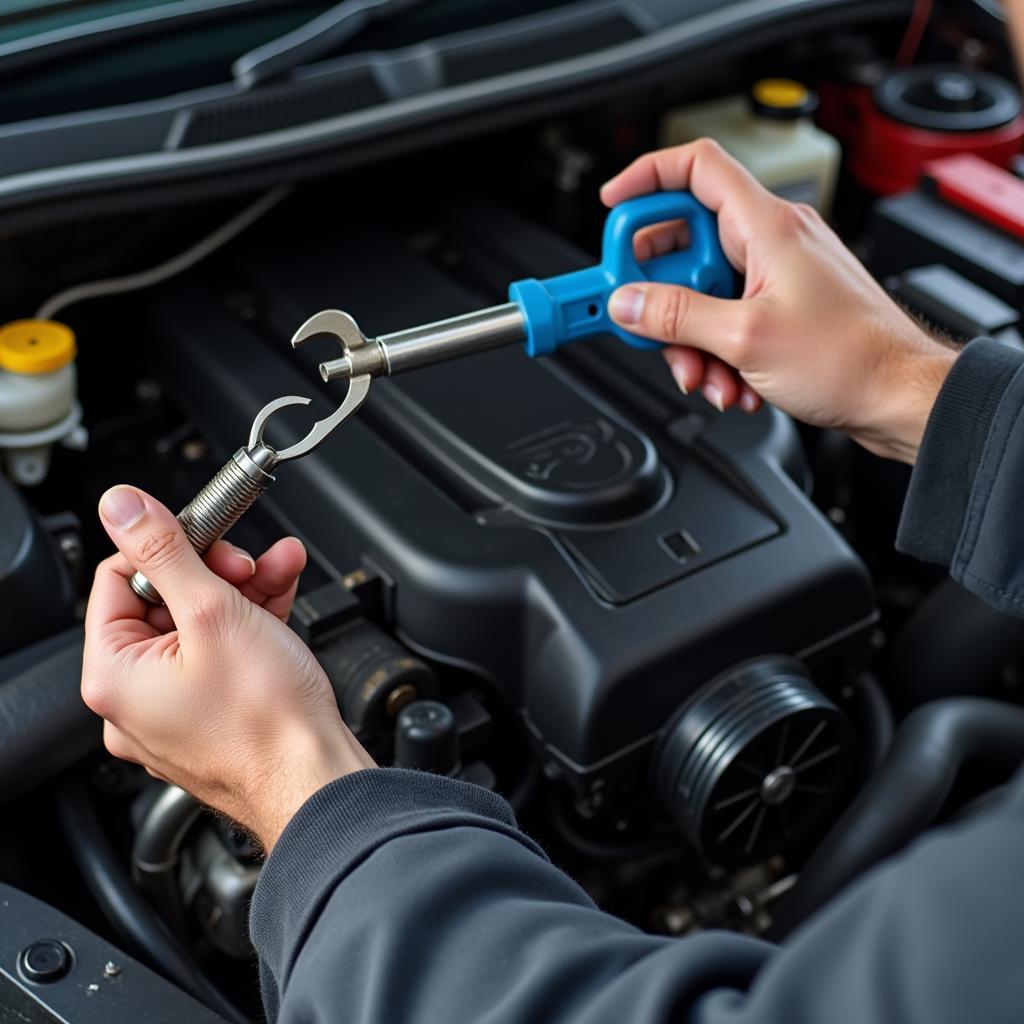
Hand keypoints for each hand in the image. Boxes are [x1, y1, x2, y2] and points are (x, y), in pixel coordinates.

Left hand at [82, 485, 374, 851]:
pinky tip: (284, 590)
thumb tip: (120, 506)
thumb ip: (164, 551)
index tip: (204, 531)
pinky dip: (254, 621)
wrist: (317, 780)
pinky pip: (226, 653)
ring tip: (281, 566)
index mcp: (116, 676)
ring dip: (245, 588)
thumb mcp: (214, 612)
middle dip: (217, 569)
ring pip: (204, 625)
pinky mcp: (218, 716)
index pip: (119, 580)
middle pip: (166, 601)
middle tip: (247, 560)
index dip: (165, 547)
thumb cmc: (268, 722)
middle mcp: (138, 699)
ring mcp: (179, 710)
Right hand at [602, 139, 957, 462]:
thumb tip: (626, 303)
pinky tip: (731, 384)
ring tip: (705, 376)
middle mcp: (770, 242)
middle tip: (648, 325)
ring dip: (691, 341)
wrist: (898, 397)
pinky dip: (717, 354)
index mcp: (765, 226)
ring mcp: (776, 276)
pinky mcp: (781, 308)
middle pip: (685, 245)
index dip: (646, 179)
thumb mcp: (744, 339)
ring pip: (702, 293)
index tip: (612, 208)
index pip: (695, 168)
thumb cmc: (852, 358)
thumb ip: (675, 317)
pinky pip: (726, 319)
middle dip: (662, 296)